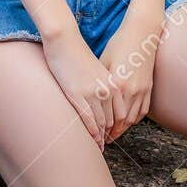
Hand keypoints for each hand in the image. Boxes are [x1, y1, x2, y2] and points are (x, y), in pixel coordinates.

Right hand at [42, 25, 123, 150]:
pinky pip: (87, 119)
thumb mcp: (98, 69)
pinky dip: (91, 132)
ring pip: (101, 122)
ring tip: (98, 146)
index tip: (113, 135)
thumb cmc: (78, 53)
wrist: (65, 40)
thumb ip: (104, 84)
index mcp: (114, 83)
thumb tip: (103, 99)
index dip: (118, 126)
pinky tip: (91, 139)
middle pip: (112, 120)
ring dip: (100, 136)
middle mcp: (107, 89)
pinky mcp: (77, 94)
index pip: (121, 112)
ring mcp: (92, 93)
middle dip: (110, 134)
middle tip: (106, 145)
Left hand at [96, 8, 166, 142]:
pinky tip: (127, 121)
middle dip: (112, 132)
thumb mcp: (104, 62)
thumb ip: (99, 82)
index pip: (110, 116)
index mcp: (118, 85)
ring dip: (123, 128)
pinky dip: (135, 118)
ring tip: (113, 134)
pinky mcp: (149, 86)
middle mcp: (132, 90)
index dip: (102, 128)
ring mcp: (143, 89)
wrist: (142, 33)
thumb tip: (89, 96)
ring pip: (133, 118)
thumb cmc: (119, 44)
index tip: (95, 135)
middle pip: (122, 121)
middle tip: (102, 139)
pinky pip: (143, 110)